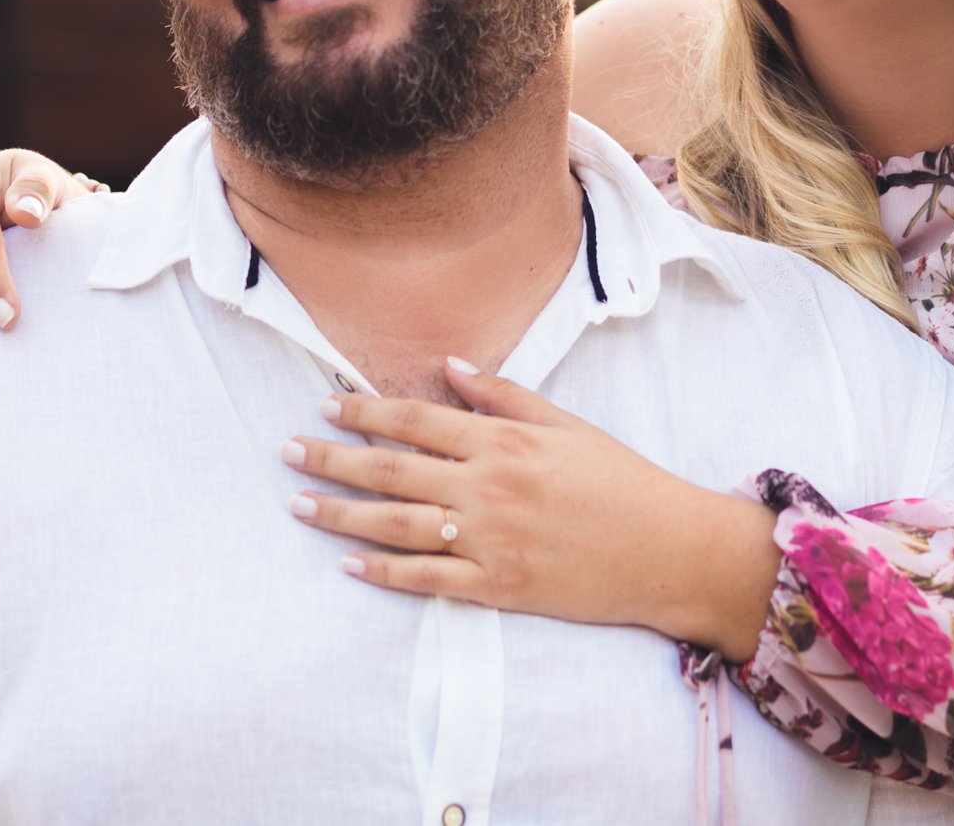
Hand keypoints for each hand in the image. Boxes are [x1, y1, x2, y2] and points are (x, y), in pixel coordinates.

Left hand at [282, 359, 783, 657]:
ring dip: (340, 515)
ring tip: (296, 504)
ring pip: (395, 525)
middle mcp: (488, 487)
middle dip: (332, 458)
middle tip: (286, 450)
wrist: (667, 550)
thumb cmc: (620, 480)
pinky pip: (426, 580)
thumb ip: (504, 395)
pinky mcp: (497, 588)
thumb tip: (449, 366)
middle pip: (391, 469)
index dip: (365, 411)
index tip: (326, 405)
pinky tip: (348, 566)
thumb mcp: (567, 424)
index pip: (416, 419)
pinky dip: (383, 574)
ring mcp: (489, 540)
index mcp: (504, 441)